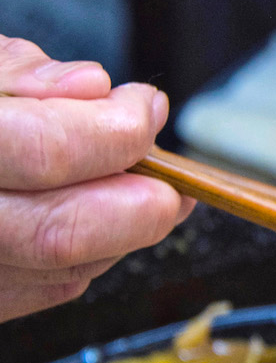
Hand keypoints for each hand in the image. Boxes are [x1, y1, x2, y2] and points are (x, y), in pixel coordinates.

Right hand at [0, 37, 191, 321]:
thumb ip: (21, 74)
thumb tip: (93, 87)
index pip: (46, 151)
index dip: (117, 130)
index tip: (145, 107)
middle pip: (60, 233)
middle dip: (140, 201)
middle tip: (167, 172)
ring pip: (66, 269)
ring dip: (125, 228)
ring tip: (141, 185)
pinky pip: (52, 288)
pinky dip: (94, 251)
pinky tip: (96, 213)